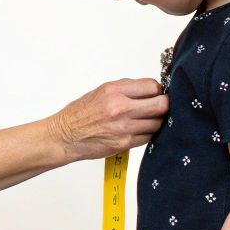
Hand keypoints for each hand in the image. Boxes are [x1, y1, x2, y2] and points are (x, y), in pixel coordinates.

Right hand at [49, 79, 167, 161]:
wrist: (65, 135)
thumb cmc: (81, 114)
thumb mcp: (102, 91)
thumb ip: (127, 89)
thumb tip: (150, 90)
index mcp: (115, 91)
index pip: (153, 86)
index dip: (157, 91)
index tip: (155, 94)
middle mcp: (121, 108)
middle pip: (161, 105)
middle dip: (163, 106)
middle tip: (159, 107)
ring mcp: (124, 127)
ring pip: (157, 123)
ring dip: (155, 122)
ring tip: (144, 120)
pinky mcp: (124, 143)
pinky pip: (147, 137)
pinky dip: (146, 134)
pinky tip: (137, 130)